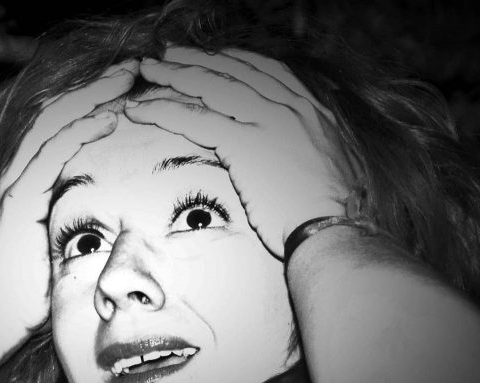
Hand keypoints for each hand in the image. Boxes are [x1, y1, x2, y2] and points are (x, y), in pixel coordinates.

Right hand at [0, 60, 138, 329]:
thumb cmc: (30, 291)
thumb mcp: (59, 243)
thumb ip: (77, 216)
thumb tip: (111, 211)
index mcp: (29, 180)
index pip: (63, 125)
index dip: (96, 99)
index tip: (132, 86)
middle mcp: (18, 173)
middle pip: (60, 111)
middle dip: (98, 85)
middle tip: (136, 65)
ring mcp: (15, 183)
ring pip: (56, 122)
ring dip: (95, 96)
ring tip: (129, 76)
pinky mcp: (18, 199)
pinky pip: (52, 153)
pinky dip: (82, 129)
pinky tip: (111, 114)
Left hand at [123, 47, 349, 257]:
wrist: (336, 231)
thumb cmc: (335, 212)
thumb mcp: (335, 164)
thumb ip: (312, 144)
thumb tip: (297, 148)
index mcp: (313, 109)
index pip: (266, 70)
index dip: (233, 60)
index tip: (211, 57)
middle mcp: (292, 107)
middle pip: (234, 71)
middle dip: (197, 59)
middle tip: (169, 54)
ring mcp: (269, 122)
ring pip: (212, 87)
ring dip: (174, 76)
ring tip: (149, 70)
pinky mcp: (245, 145)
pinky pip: (196, 119)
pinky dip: (164, 111)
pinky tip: (143, 109)